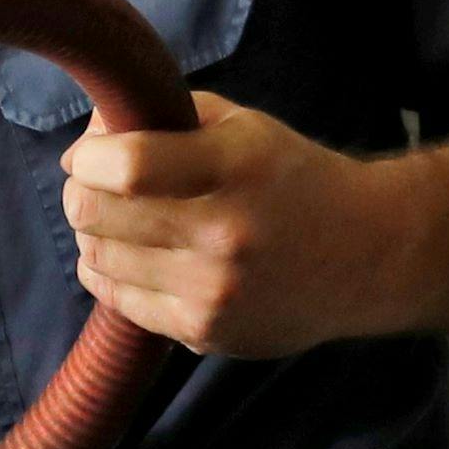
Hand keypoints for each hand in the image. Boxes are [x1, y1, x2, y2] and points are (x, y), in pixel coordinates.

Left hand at [60, 92, 428, 358]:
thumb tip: (91, 134)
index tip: (88, 154)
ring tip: (113, 221)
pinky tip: (130, 257)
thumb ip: (168, 116)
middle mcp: (226, 234)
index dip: (88, 157)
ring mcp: (214, 291)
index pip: (129, 166)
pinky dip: (109, 275)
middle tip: (91, 185)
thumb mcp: (245, 128)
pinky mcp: (206, 331)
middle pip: (99, 215)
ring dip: (92, 235)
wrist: (369, 256)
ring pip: (99, 260)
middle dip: (80, 192)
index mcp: (238, 168)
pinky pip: (121, 302)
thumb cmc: (294, 180)